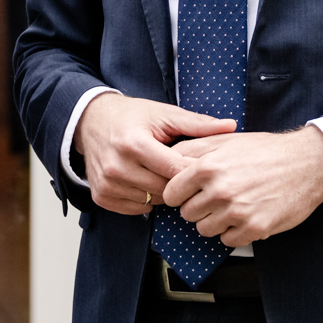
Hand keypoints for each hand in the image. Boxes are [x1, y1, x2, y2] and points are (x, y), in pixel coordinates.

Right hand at [75, 92, 235, 215]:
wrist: (91, 121)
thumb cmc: (131, 117)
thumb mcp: (163, 114)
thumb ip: (197, 124)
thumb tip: (231, 126)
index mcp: (134, 143)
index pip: (176, 170)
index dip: (192, 170)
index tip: (201, 166)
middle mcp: (117, 166)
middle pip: (165, 189)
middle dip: (178, 182)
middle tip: (180, 169)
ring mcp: (108, 183)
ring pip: (152, 201)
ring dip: (162, 191)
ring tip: (160, 172)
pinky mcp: (101, 195)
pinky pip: (136, 208)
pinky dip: (145, 199)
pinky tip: (145, 181)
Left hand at [160, 127, 322, 246]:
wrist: (307, 163)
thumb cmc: (267, 150)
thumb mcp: (226, 140)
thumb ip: (193, 149)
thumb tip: (167, 158)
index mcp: (208, 166)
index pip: (171, 194)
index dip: (179, 193)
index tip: (188, 193)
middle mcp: (220, 190)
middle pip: (187, 213)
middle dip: (198, 206)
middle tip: (216, 197)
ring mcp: (237, 211)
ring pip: (205, 229)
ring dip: (215, 220)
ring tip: (232, 205)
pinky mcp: (254, 228)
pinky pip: (228, 240)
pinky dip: (234, 231)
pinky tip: (245, 215)